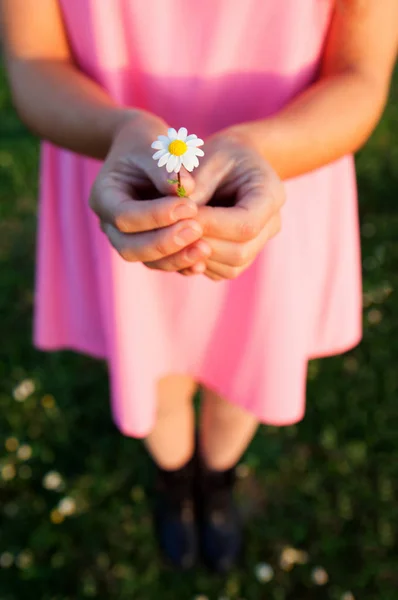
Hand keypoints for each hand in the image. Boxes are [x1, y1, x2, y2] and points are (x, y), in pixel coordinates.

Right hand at [89, 112, 211, 270]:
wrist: (145, 152)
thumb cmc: (147, 143)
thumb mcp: (153, 145)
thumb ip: (165, 167)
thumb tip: (186, 190)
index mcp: (104, 196)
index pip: (124, 216)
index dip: (155, 215)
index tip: (189, 206)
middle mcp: (110, 224)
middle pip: (130, 247)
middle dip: (164, 242)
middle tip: (197, 229)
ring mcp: (128, 239)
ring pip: (147, 261)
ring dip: (176, 258)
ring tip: (206, 248)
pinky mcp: (147, 247)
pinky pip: (162, 263)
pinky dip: (182, 263)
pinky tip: (204, 259)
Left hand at [180, 128, 284, 279]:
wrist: (233, 164)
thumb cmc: (220, 156)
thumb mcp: (208, 158)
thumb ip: (195, 187)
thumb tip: (178, 219)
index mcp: (271, 193)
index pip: (246, 223)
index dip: (211, 225)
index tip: (181, 216)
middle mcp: (272, 224)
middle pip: (240, 251)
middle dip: (202, 243)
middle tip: (170, 231)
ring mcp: (259, 244)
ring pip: (231, 266)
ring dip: (197, 256)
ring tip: (173, 237)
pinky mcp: (243, 257)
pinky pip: (221, 272)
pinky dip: (198, 264)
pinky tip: (180, 246)